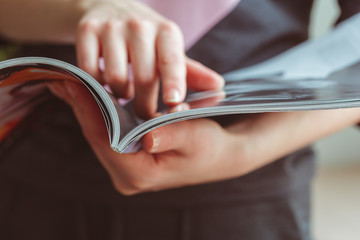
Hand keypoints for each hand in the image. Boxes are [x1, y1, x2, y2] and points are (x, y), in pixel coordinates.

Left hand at [48, 80, 359, 194]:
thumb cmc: (210, 148)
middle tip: (63, 78)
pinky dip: (98, 114)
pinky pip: (107, 135)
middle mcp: (128, 177)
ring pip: (98, 136)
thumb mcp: (196, 138)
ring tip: (70, 83)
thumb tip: (147, 137)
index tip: (73, 83)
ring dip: (86, 109)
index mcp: (141, 175)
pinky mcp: (129, 161)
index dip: (88, 110)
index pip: (107, 140)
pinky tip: (89, 97)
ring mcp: (126, 170)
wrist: (220, 157)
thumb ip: (171, 136)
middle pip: (96, 138)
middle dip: (81, 107)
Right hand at [76, 0, 222, 117]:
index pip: (172, 61)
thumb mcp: (170, 49)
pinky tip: (105, 84)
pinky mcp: (86, 30)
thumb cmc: (147, 37)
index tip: (173, 105)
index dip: (173, 84)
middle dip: (145, 105)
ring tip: (125, 95)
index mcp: (166, 32)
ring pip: (115, 78)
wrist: (110, 5)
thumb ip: (191, 71)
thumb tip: (218, 86)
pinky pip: (89, 71)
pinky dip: (98, 85)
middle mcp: (140, 26)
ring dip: (121, 96)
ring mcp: (111, 27)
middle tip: (145, 115)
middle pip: (143, 78)